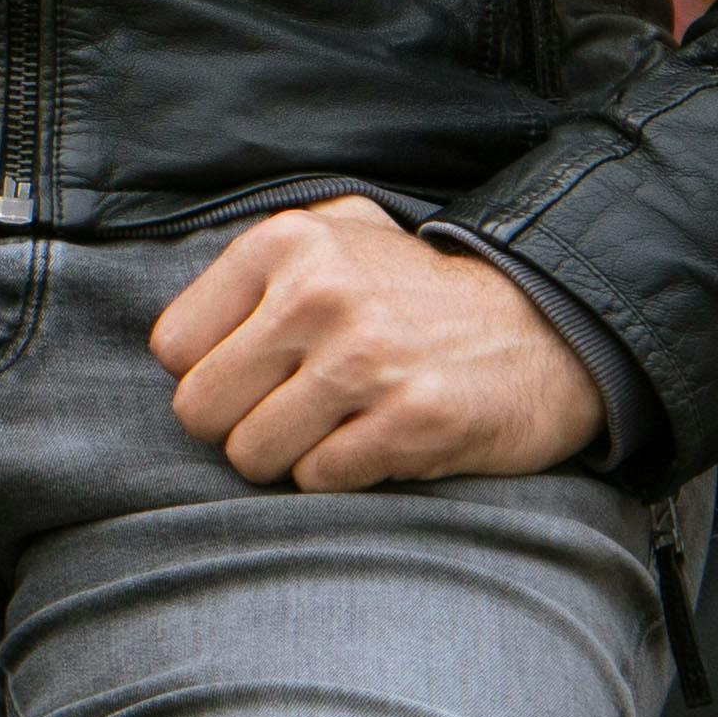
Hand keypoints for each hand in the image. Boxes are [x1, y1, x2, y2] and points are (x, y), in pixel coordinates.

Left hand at [151, 196, 604, 492]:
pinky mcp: (410, 421)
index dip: (207, 374)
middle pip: (199, 409)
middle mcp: (318, 293)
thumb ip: (257, 265)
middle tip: (286, 414)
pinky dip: (337, 476)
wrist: (544, 329)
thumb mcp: (340, 236)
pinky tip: (373, 444)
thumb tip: (178, 337)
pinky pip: (317, 480)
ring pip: (250, 454)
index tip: (253, 374)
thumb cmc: (419, 293)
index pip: (173, 348)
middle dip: (236, 426)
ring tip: (333, 428)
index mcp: (286, 243)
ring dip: (287, 457)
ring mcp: (365, 359)